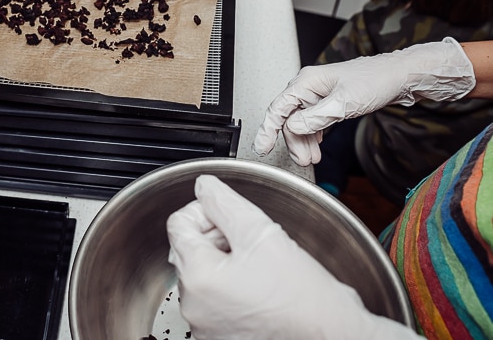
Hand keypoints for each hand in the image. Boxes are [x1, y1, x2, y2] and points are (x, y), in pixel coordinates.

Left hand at [166, 175, 418, 339]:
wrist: (334, 337)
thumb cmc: (305, 296)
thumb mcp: (263, 232)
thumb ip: (224, 202)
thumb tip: (204, 187)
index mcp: (198, 277)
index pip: (178, 224)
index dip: (205, 211)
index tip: (230, 214)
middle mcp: (194, 306)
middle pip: (189, 250)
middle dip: (216, 236)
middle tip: (252, 241)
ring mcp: (206, 325)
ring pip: (202, 275)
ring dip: (225, 261)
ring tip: (260, 266)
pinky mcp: (220, 337)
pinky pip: (214, 300)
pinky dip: (230, 287)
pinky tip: (259, 286)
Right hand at [252, 37, 474, 165]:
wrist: (402, 76)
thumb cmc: (376, 81)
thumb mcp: (344, 103)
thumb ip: (315, 117)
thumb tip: (292, 127)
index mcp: (306, 82)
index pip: (278, 109)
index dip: (267, 130)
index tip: (260, 148)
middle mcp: (309, 87)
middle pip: (290, 119)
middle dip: (294, 142)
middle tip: (303, 161)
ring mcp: (319, 94)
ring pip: (302, 122)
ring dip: (305, 142)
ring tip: (313, 159)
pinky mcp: (330, 101)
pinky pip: (313, 121)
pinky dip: (314, 136)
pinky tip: (318, 146)